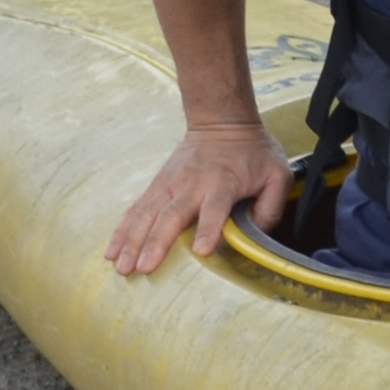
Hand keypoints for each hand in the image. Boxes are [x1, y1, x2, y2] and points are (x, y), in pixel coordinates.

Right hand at [107, 123, 291, 274]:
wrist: (222, 121)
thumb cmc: (253, 152)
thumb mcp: (278, 173)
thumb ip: (271, 206)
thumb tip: (258, 235)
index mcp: (224, 183)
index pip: (215, 208)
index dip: (208, 229)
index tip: (201, 250)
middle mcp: (192, 184)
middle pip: (171, 215)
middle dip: (156, 243)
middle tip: (143, 268)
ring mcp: (170, 184)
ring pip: (147, 214)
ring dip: (132, 241)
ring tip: (121, 266)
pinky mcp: (157, 185)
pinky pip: (136, 209)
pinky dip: (122, 230)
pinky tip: (112, 251)